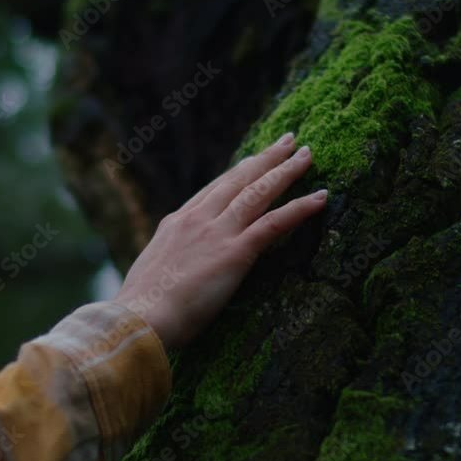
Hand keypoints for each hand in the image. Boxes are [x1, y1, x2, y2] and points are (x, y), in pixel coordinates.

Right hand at [113, 133, 326, 349]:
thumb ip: (169, 264)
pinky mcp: (235, 252)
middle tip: (288, 142)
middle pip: (239, 180)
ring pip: (259, 192)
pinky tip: (321, 197)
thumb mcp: (152, 275)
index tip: (254, 160)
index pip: (213, 190)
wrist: (139, 318)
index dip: (238, 173)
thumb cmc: (142, 311)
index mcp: (177, 223)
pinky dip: (300, 207)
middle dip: (266, 159)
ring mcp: (217, 232)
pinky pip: (275, 222)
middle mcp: (198, 219)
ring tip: (308, 156)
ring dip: (286, 171)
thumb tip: (173, 271)